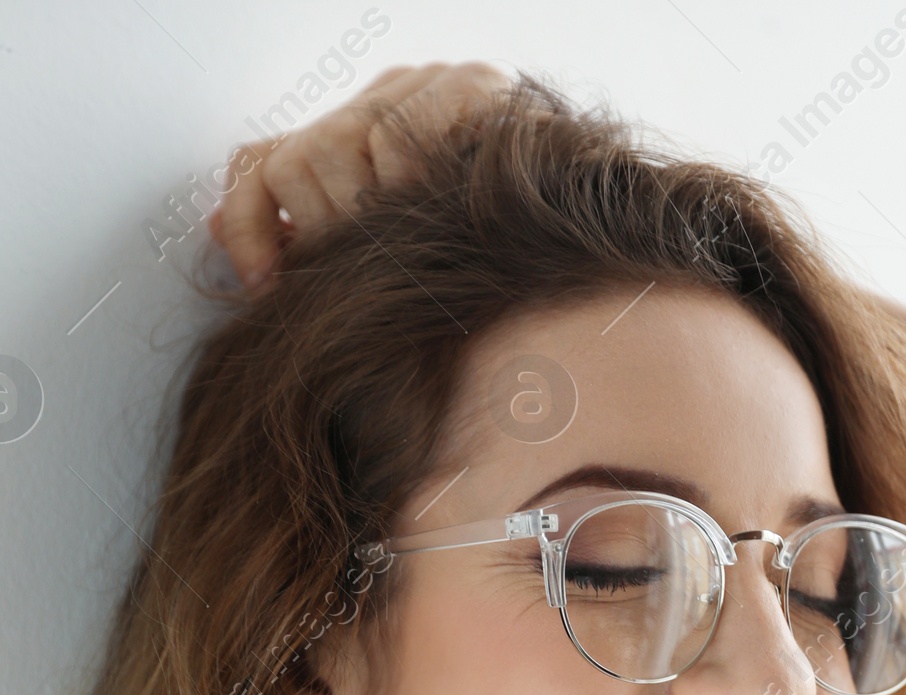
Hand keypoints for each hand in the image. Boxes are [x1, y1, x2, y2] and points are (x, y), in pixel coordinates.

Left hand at [208, 61, 513, 287]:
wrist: (586, 241)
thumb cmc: (476, 273)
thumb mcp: (380, 269)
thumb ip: (302, 242)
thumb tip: (212, 232)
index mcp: (354, 144)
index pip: (260, 165)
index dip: (249, 226)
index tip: (267, 290)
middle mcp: (379, 103)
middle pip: (297, 160)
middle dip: (324, 234)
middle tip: (369, 274)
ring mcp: (424, 88)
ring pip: (339, 146)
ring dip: (370, 217)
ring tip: (412, 247)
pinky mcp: (467, 87)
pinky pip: (396, 134)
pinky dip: (407, 183)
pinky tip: (437, 207)